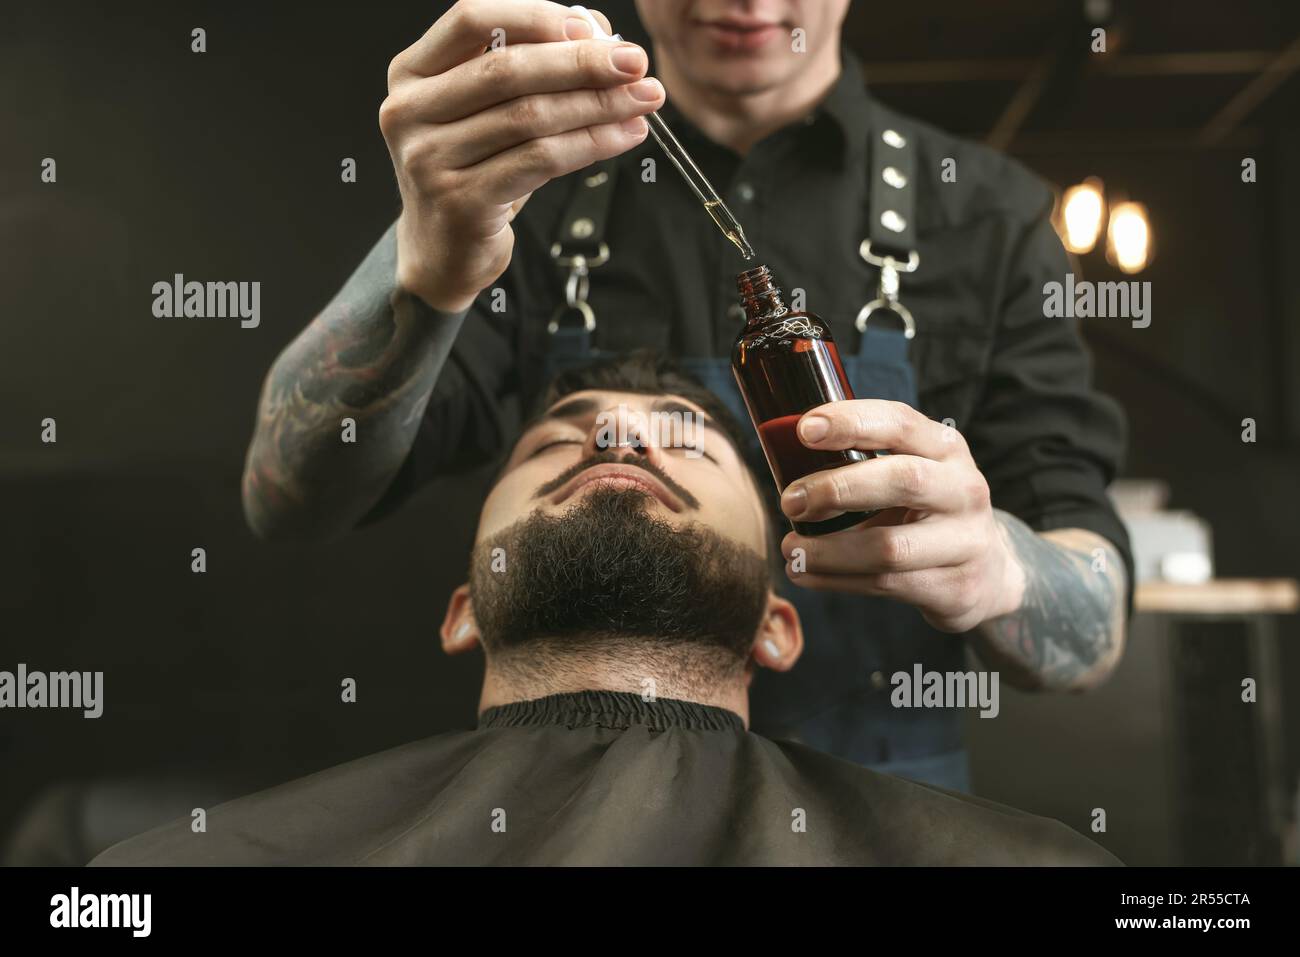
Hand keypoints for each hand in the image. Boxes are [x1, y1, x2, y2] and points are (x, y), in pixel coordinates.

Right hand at [379, 0, 663, 311]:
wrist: (443, 251)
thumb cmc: (473, 171)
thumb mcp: (487, 111)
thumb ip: (528, 68)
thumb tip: (597, 36)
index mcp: (412, 73)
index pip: (471, 20)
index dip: (536, 17)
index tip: (595, 30)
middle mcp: (409, 112)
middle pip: (507, 70)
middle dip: (582, 63)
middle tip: (635, 63)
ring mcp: (429, 159)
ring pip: (530, 117)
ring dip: (598, 105)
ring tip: (642, 100)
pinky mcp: (461, 202)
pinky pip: (540, 161)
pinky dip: (591, 144)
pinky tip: (624, 135)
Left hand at [778, 400, 1025, 632]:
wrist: (988, 573)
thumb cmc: (927, 511)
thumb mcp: (912, 472)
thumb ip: (864, 459)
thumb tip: (782, 453)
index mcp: (946, 448)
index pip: (900, 422)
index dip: (851, 422)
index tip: (803, 429)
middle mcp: (964, 489)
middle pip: (902, 480)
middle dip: (836, 489)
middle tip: (789, 501)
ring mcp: (965, 541)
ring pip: (889, 546)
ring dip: (828, 550)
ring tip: (790, 549)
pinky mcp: (954, 588)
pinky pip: (886, 584)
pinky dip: (836, 580)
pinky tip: (805, 573)